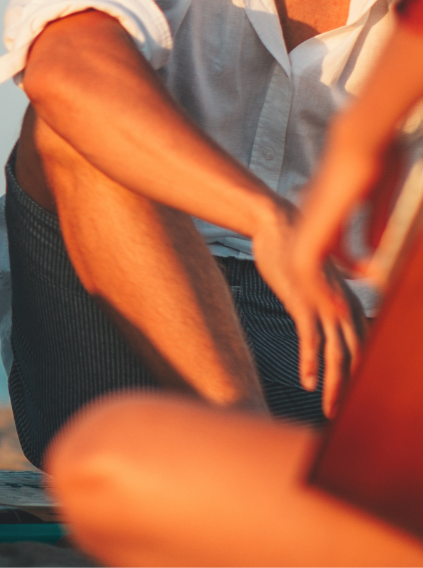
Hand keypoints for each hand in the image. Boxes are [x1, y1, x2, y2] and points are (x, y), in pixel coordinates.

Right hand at [254, 205, 364, 415]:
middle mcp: (344, 307)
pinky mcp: (305, 303)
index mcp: (348, 303)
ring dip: (334, 385)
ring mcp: (326, 306)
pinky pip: (311, 339)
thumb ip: (318, 298)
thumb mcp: (311, 280)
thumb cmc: (291, 250)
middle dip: (350, 389)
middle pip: (355, 357)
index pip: (362, 346)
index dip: (357, 373)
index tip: (348, 395)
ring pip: (338, 355)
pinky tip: (306, 380)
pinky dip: (310, 362)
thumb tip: (314, 312)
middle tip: (341, 414)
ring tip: (329, 408)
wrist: (277, 223)